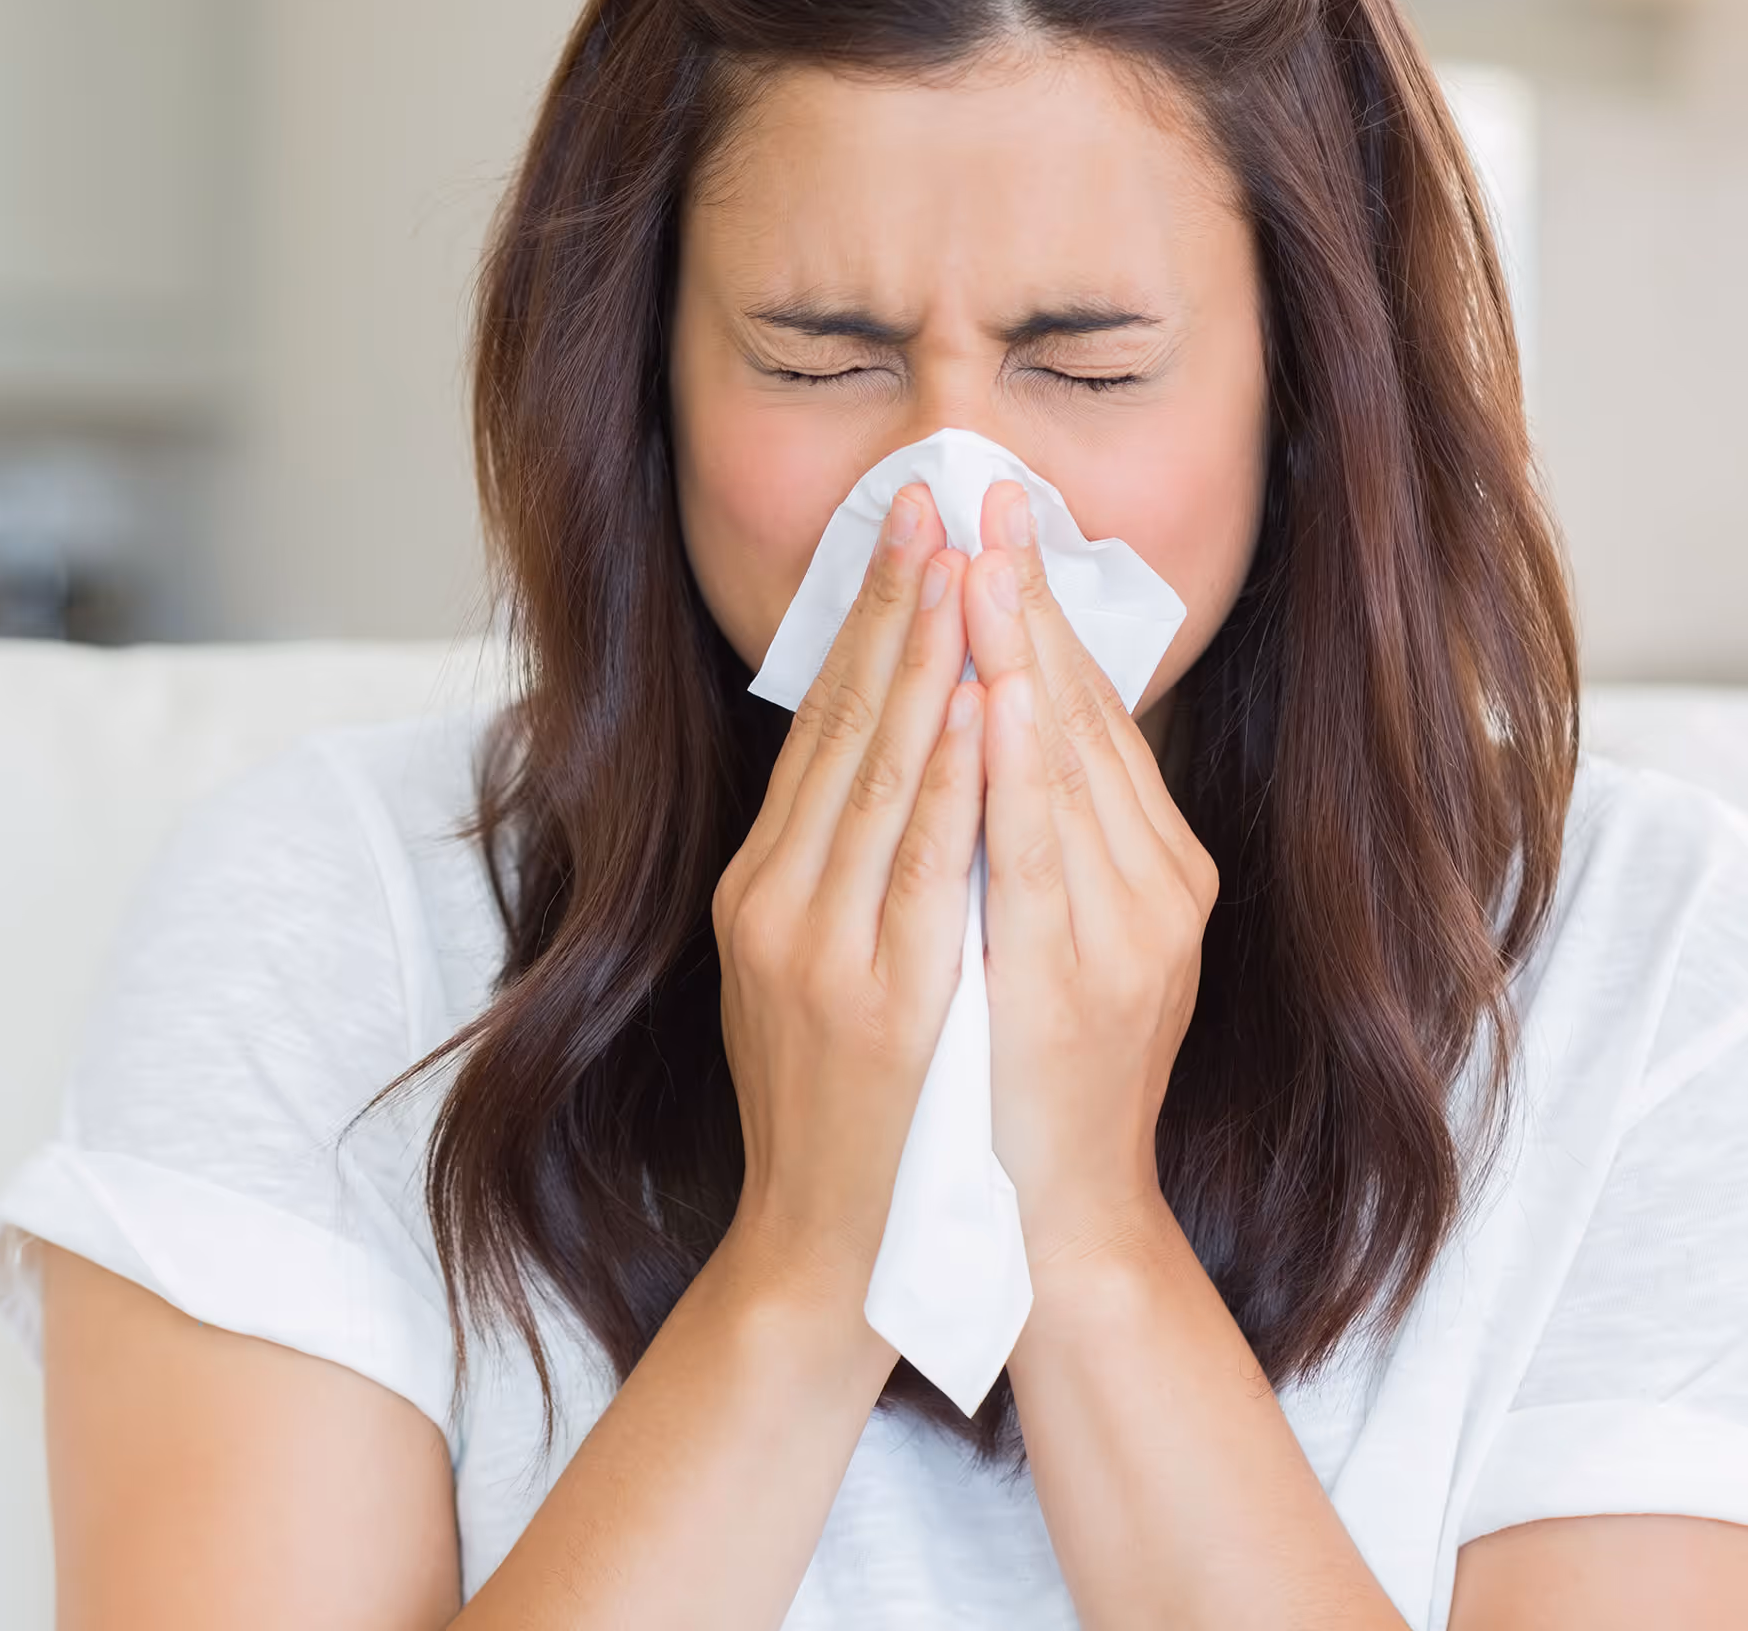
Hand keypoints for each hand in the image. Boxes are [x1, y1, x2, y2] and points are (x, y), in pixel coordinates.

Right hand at [713, 484, 986, 1309]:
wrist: (830, 1250)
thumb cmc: (840, 1111)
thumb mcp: (807, 969)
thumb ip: (835, 867)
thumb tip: (889, 754)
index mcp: (763, 886)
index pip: (821, 726)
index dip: (864, 619)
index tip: (906, 529)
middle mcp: (777, 901)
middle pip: (844, 726)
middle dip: (894, 604)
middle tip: (933, 497)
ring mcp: (821, 947)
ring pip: (882, 774)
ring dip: (927, 659)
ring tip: (963, 560)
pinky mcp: (878, 996)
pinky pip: (924, 862)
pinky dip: (954, 774)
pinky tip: (984, 697)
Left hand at [961, 479, 1220, 1276]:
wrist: (1046, 1232)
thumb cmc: (1037, 1087)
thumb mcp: (1069, 951)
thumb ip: (1056, 846)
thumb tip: (1003, 724)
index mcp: (1155, 878)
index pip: (1090, 719)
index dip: (1042, 614)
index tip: (996, 524)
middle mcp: (1153, 894)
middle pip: (1081, 718)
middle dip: (1026, 600)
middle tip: (984, 490)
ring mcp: (1119, 936)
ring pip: (1064, 763)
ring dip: (1019, 648)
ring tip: (979, 549)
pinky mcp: (1070, 980)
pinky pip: (1034, 847)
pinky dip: (1015, 759)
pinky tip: (989, 681)